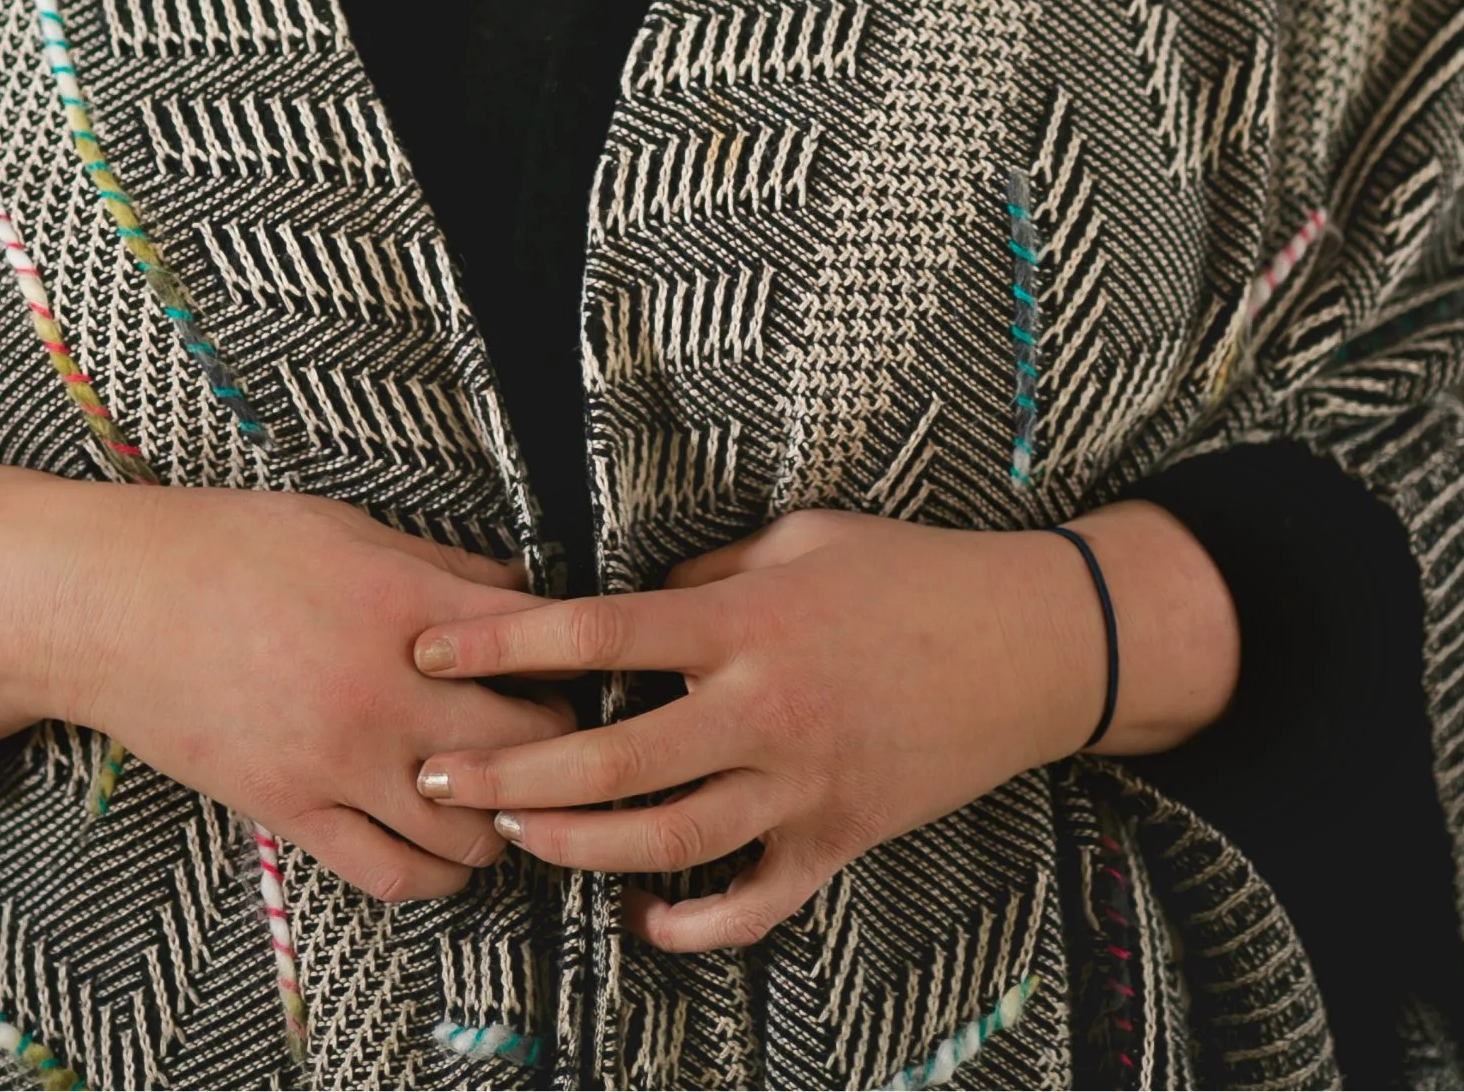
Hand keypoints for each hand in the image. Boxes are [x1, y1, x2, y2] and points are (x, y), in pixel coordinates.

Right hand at [0, 462, 573, 903]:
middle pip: (523, 749)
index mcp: (403, 604)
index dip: (574, 660)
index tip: (579, 662)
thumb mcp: (347, 526)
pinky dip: (435, 872)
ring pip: (468, 831)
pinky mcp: (292, 813)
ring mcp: (337, 763)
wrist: (112, 604)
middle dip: (554, 746)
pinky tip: (444, 845)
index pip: (538, 650)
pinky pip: (391, 874)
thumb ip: (442, 565)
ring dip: (503, 820)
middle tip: (554, 734)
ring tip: (507, 796)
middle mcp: (382, 693)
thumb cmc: (226, 546)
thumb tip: (523, 591)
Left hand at [410, 503, 1236, 951]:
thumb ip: (709, 579)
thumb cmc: (910, 571)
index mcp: (745, 622)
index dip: (504, 640)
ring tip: (516, 835)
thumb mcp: (799, 541)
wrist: (1031, 642)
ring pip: (668, 842)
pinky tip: (642, 920)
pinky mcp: (841, 839)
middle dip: (510, 771)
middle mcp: (763, 710)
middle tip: (435, 776)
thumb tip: (630, 604)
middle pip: (612, 758)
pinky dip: (695, 923)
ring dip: (579, 845)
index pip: (598, 631)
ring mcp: (802, 785)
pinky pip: (755, 901)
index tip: (431, 648)